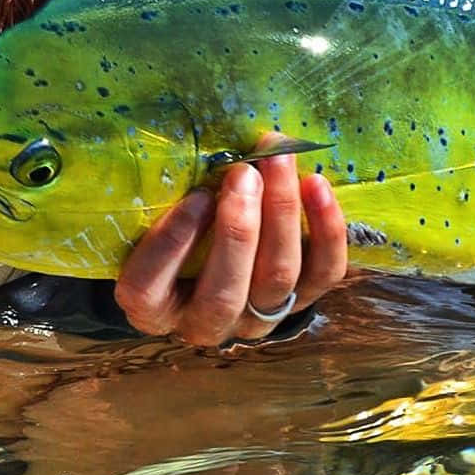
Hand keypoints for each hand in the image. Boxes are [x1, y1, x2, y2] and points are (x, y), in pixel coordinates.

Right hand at [112, 141, 348, 345]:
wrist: (222, 259)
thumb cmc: (181, 226)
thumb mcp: (160, 218)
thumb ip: (168, 199)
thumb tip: (197, 151)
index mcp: (154, 307)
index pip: (149, 288)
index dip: (173, 243)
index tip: (196, 195)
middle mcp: (206, 323)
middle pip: (224, 292)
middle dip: (238, 230)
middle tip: (244, 174)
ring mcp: (258, 317)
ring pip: (278, 278)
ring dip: (281, 214)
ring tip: (278, 162)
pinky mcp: (303, 300)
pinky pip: (323, 272)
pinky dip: (326, 229)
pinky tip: (316, 183)